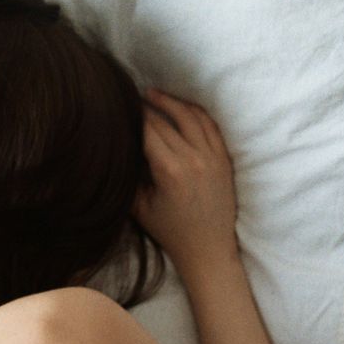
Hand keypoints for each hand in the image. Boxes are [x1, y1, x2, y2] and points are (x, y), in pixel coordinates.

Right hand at [136, 87, 238, 266]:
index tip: (121, 106)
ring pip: (191, 116)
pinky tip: (182, 107)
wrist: (208, 249)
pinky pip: (210, 126)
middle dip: (147, 106)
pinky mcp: (224, 159)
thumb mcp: (139, 208)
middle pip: (167, 120)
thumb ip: (129, 177)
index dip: (133, 115)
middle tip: (132, 96)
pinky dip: (195, 112)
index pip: (148, 130)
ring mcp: (213, 157)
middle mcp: (194, 159)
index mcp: (170, 171)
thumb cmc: (171, 231)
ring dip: (172, 102)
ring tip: (154, 94)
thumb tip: (118, 148)